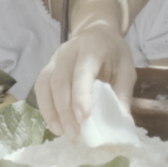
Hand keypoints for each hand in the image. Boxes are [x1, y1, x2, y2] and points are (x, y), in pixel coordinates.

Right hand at [33, 21, 135, 138]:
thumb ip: (123, 94)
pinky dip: (45, 107)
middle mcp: (68, 51)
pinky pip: (40, 87)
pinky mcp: (47, 67)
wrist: (98, 33)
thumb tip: (123, 123)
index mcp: (91, 48)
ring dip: (50, 110)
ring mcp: (54, 58)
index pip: (81, 72)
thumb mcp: (126, 70)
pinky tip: (54, 122)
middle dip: (64, 109)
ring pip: (44, 84)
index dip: (80, 95)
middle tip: (73, 133)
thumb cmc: (113, 53)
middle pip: (59, 80)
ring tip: (60, 131)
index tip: (83, 118)